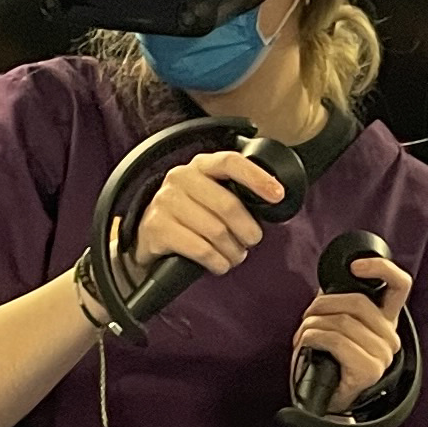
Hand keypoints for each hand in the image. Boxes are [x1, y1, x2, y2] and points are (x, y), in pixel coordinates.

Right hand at [135, 147, 291, 282]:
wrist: (150, 237)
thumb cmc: (191, 218)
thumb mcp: (211, 197)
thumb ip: (236, 195)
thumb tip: (269, 205)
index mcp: (200, 165)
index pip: (231, 162)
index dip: (257, 178)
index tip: (277, 195)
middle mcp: (180, 178)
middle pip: (228, 205)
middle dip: (248, 230)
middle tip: (251, 242)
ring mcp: (165, 202)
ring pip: (216, 231)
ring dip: (233, 251)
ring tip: (234, 256)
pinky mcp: (157, 228)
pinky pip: (200, 249)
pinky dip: (217, 262)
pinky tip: (219, 264)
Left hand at [297, 253, 409, 405]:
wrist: (325, 401)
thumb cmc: (329, 363)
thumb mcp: (338, 326)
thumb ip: (340, 302)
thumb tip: (328, 282)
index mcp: (386, 320)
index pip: (399, 284)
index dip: (380, 268)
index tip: (355, 266)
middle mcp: (390, 337)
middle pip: (358, 301)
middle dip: (323, 304)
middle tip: (308, 316)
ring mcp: (383, 354)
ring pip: (342, 321)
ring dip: (312, 324)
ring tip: (303, 335)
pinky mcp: (369, 369)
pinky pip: (336, 340)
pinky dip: (313, 337)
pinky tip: (305, 343)